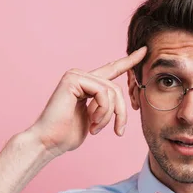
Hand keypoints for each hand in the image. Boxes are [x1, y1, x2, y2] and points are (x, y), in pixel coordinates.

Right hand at [27, 46, 146, 156]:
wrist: (48, 142)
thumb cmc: (67, 134)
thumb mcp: (95, 119)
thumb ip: (105, 106)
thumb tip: (117, 99)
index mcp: (87, 83)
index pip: (112, 69)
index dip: (129, 61)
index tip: (144, 50)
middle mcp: (81, 75)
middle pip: (116, 88)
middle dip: (122, 112)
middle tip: (119, 131)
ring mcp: (76, 75)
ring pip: (112, 92)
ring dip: (109, 116)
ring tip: (96, 128)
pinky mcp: (73, 79)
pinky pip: (103, 93)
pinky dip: (102, 112)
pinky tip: (91, 122)